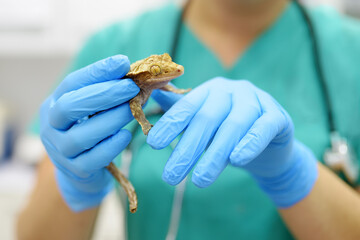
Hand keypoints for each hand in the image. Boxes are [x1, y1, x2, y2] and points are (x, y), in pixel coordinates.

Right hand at [40, 55, 139, 210]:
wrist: (81, 169)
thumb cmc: (90, 130)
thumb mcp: (93, 109)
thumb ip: (107, 92)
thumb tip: (135, 74)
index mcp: (53, 104)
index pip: (72, 83)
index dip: (98, 72)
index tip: (123, 62)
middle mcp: (51, 127)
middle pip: (69, 107)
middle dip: (103, 94)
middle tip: (132, 87)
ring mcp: (61, 151)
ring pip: (81, 135)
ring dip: (111, 119)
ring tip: (133, 109)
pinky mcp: (76, 171)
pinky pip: (94, 159)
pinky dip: (112, 145)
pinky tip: (126, 135)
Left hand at [148, 77, 317, 207]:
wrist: (269, 145)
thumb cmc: (229, 132)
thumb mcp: (203, 122)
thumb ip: (181, 109)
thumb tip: (153, 93)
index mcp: (211, 90)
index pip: (187, 107)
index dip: (170, 124)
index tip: (154, 145)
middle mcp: (233, 91)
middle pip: (207, 118)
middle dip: (188, 149)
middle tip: (170, 176)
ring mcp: (257, 100)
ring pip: (233, 126)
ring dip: (215, 155)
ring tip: (199, 181)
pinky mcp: (277, 117)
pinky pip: (263, 128)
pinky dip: (250, 144)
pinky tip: (237, 161)